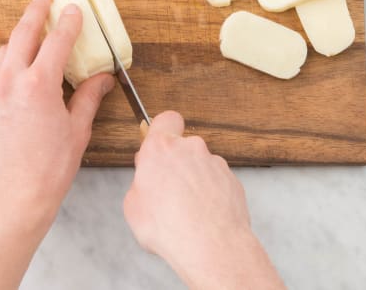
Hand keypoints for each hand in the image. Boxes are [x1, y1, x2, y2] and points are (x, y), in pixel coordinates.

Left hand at [0, 0, 114, 289]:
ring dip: (19, 35)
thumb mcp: (77, 129)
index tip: (75, 10)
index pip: (56, 41)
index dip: (68, 23)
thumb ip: (88, 97)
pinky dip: (7, 57)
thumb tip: (102, 79)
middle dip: (35, 13)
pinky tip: (18, 62)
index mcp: (39, 85)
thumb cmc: (49, 169)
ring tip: (32, 29)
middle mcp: (12, 82)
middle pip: (22, 34)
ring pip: (4, 50)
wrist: (13, 197)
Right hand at [123, 112, 284, 288]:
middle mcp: (191, 148)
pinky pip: (216, 181)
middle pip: (182, 146)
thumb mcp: (133, 206)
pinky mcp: (231, 179)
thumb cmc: (169, 227)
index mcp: (161, 148)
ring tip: (187, 209)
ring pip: (200, 164)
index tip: (157, 145)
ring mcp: (214, 163)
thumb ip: (140, 183)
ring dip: (194, 180)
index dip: (161, 129)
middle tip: (167, 189)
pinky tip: (203, 214)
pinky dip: (210, 193)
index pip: (165, 119)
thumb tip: (146, 182)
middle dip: (175, 163)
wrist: (211, 245)